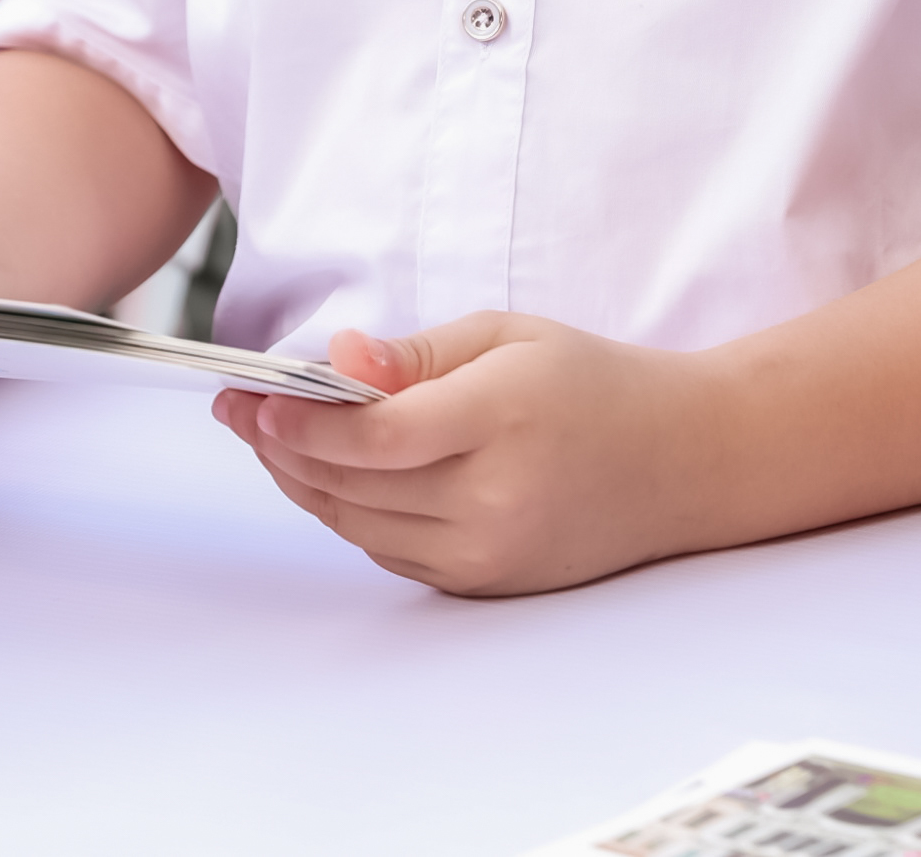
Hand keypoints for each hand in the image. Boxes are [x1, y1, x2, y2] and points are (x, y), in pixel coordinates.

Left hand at [215, 314, 726, 596]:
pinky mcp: (486, 583)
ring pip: (360, 525)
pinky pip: (391, 551)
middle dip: (282, 447)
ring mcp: (490, 552)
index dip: (301, 422)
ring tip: (270, 439)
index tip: (253, 395)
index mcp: (503, 420)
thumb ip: (417, 355)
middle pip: (353, 485)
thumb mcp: (508, 337)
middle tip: (239, 409)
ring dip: (305, 483)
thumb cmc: (592, 384)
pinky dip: (350, 513)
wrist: (681, 463)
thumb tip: (338, 361)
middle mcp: (495, 498)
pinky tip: (330, 474)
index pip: (374, 437)